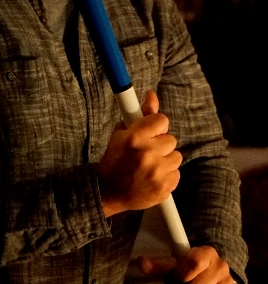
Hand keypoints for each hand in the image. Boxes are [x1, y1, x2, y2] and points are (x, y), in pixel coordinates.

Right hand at [95, 90, 181, 216]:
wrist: (108, 191)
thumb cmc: (115, 159)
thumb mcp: (122, 133)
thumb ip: (141, 114)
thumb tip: (152, 95)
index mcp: (135, 137)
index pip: (162, 120)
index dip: (157, 126)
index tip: (150, 132)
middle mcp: (148, 153)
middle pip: (171, 139)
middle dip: (160, 144)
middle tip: (148, 151)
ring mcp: (157, 173)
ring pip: (176, 157)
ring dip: (165, 159)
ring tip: (151, 165)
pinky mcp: (164, 188)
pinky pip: (176, 174)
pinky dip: (167, 175)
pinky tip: (153, 176)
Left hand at [136, 246, 235, 282]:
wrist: (214, 272)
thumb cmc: (190, 268)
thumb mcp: (175, 264)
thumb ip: (159, 265)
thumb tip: (141, 262)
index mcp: (207, 253)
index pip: (194, 263)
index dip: (182, 275)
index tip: (179, 278)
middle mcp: (221, 266)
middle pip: (197, 283)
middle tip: (180, 283)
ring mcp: (228, 280)